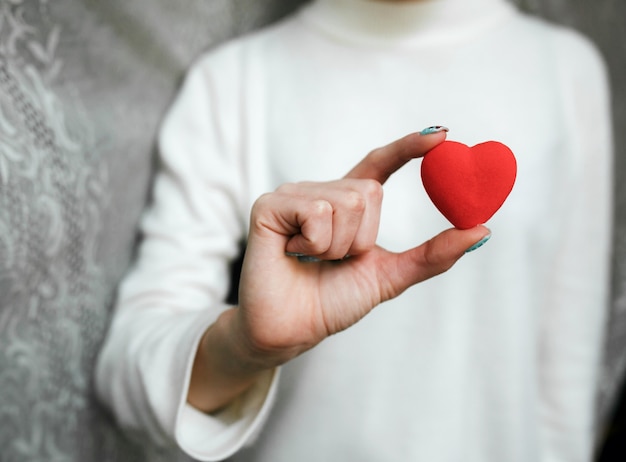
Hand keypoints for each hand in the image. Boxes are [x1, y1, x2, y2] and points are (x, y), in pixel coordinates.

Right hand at [237, 131, 489, 364]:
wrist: (291, 330)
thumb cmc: (332, 302)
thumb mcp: (389, 276)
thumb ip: (431, 255)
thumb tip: (481, 231)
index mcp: (345, 204)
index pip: (379, 164)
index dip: (408, 147)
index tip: (443, 134)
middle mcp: (320, 191)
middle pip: (369, 191)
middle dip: (362, 238)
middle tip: (335, 260)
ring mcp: (293, 195)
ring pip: (346, 202)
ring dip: (339, 246)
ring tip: (312, 260)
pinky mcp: (270, 204)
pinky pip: (317, 211)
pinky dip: (316, 243)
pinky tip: (294, 253)